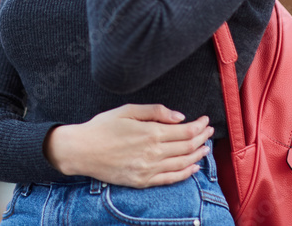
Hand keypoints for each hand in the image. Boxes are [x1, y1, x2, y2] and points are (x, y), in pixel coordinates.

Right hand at [43, 103, 213, 187]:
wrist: (81, 150)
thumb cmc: (102, 127)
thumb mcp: (127, 110)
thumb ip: (155, 111)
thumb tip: (180, 117)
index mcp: (150, 132)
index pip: (185, 131)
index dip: (199, 126)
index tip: (205, 120)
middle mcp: (153, 153)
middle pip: (187, 147)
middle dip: (202, 138)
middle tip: (209, 131)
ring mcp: (149, 169)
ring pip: (183, 164)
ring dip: (198, 155)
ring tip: (206, 148)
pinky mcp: (143, 181)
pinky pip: (171, 179)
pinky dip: (186, 174)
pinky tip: (194, 168)